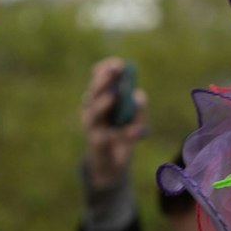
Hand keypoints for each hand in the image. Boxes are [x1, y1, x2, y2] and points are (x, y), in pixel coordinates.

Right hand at [80, 57, 147, 191]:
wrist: (110, 166)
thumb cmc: (120, 138)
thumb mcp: (132, 122)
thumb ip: (137, 110)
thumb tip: (138, 95)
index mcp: (97, 100)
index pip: (96, 80)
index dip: (105, 70)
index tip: (119, 64)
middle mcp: (90, 110)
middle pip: (93, 92)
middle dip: (104, 80)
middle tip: (117, 70)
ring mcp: (91, 127)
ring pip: (94, 112)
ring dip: (105, 102)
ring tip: (115, 94)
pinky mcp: (97, 144)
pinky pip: (110, 137)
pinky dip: (127, 133)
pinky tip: (141, 130)